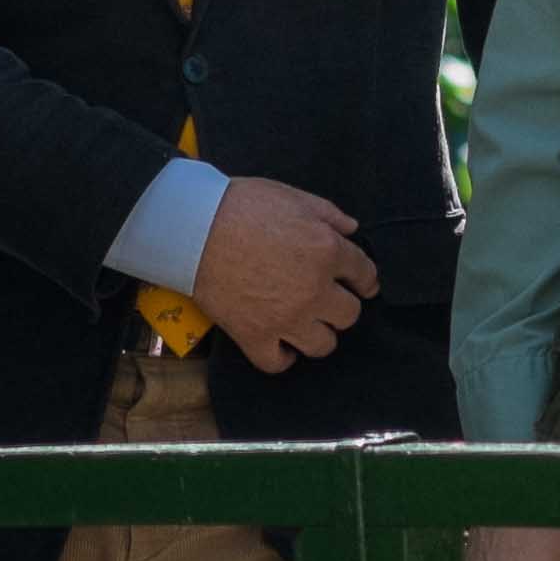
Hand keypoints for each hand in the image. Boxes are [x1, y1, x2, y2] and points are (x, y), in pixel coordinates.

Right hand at [187, 176, 379, 374]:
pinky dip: (282, 357)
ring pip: (323, 345)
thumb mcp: (294, 197)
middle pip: (349, 315)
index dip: (364, 278)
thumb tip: (352, 229)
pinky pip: (278, 363)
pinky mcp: (254, 336)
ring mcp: (286, 319)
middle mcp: (315, 291)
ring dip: (318, 334)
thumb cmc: (244, 205)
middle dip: (341, 306)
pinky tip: (280, 344)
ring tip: (306, 323)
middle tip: (327, 298)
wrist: (194, 228)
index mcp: (327, 252)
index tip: (360, 283)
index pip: (365, 274)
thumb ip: (329, 214)